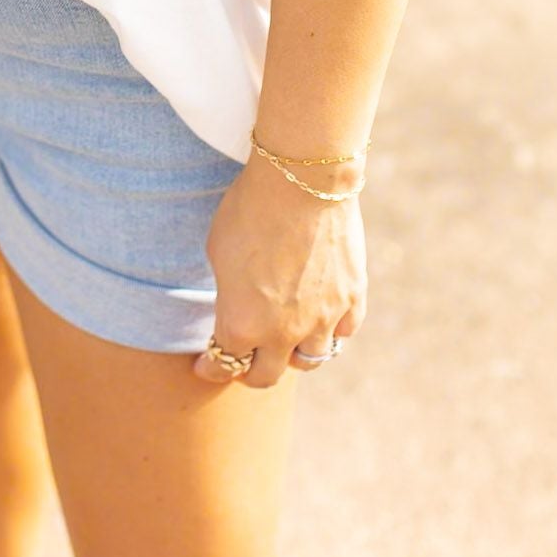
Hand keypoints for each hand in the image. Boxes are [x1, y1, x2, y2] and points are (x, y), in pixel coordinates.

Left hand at [193, 152, 367, 387]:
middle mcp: (283, 332)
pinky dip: (330, 333)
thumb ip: (228, 291)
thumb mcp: (218, 251)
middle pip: (267, 375)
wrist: (301, 180)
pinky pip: (343, 333)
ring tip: (285, 346)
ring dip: (292, 357)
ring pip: (310, 361)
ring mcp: (322, 319)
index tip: (204, 366)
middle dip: (250, 372)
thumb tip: (236, 303)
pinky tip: (321, 323)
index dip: (211, 368)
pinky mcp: (352, 299)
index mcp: (241, 323)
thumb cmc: (249, 209)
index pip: (223, 364)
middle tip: (243, 362)